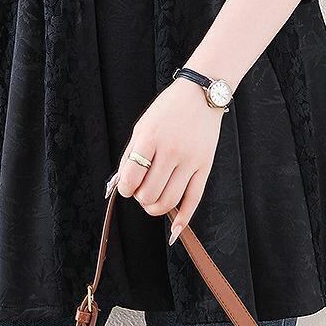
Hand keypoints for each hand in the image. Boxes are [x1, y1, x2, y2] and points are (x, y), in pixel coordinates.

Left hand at [113, 78, 224, 244]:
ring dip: (156, 207)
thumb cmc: (167, 109)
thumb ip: (130, 155)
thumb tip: (120, 184)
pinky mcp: (205, 165)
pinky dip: (183, 218)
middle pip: (150, 194)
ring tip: (153, 199)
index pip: (131, 179)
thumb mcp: (142, 126)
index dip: (126, 189)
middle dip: (141, 198)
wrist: (201, 94)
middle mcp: (170, 150)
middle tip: (142, 189)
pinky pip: (194, 198)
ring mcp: (190, 159)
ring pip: (169, 201)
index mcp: (150, 138)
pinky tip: (174, 230)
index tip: (128, 186)